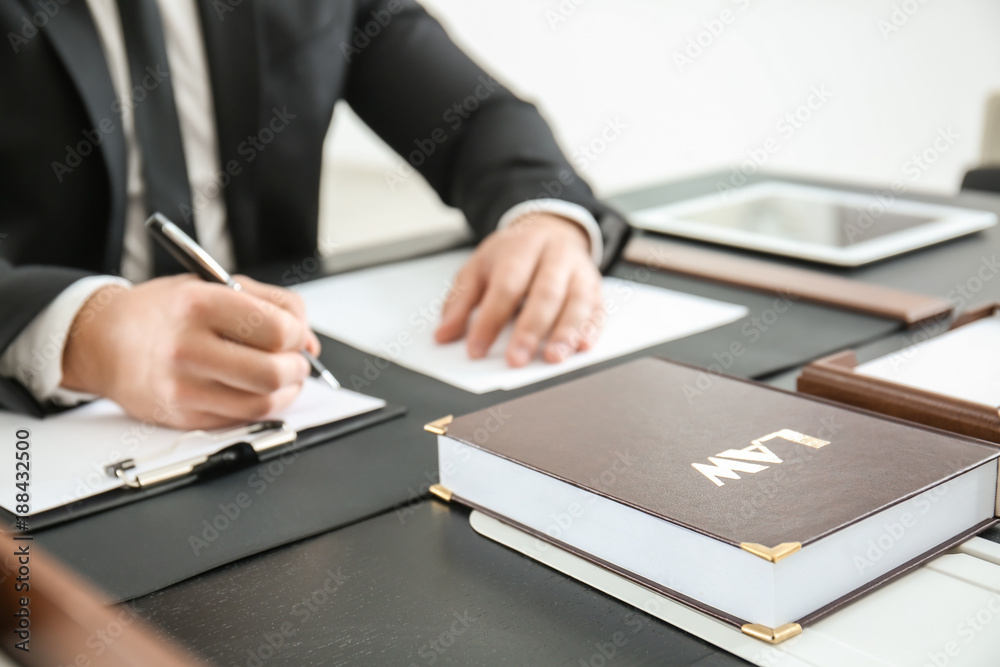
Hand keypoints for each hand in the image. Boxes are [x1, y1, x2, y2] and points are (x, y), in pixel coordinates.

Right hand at [61, 275, 320, 429]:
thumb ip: (271, 304)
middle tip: (295, 361)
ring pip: (262, 403)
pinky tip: (258, 390)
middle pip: (273, 372)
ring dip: (287, 391)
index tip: (296, 334)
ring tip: (283, 377)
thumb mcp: (214, 285)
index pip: (276, 329)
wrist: (104, 340)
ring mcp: (182, 387)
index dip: (298, 334)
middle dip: (297, 368)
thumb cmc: (164, 311)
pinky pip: (241, 419)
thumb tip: (309, 341)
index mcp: (199, 305)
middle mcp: (187, 347)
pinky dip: (261, 406)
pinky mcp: (182, 416)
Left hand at [435, 213, 603, 365]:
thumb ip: (460, 301)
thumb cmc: (514, 254)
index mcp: (521, 248)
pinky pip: (598, 308)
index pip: (506, 286)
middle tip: (516, 359)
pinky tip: (582, 347)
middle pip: (545, 293)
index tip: (476, 349)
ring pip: (578, 301)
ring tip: (553, 358)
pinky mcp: (595, 287)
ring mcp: (579, 271)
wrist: (552, 230)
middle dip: (531, 330)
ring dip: (566, 332)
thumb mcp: (479, 268)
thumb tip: (444, 334)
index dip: (491, 320)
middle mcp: (554, 256)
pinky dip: (591, 329)